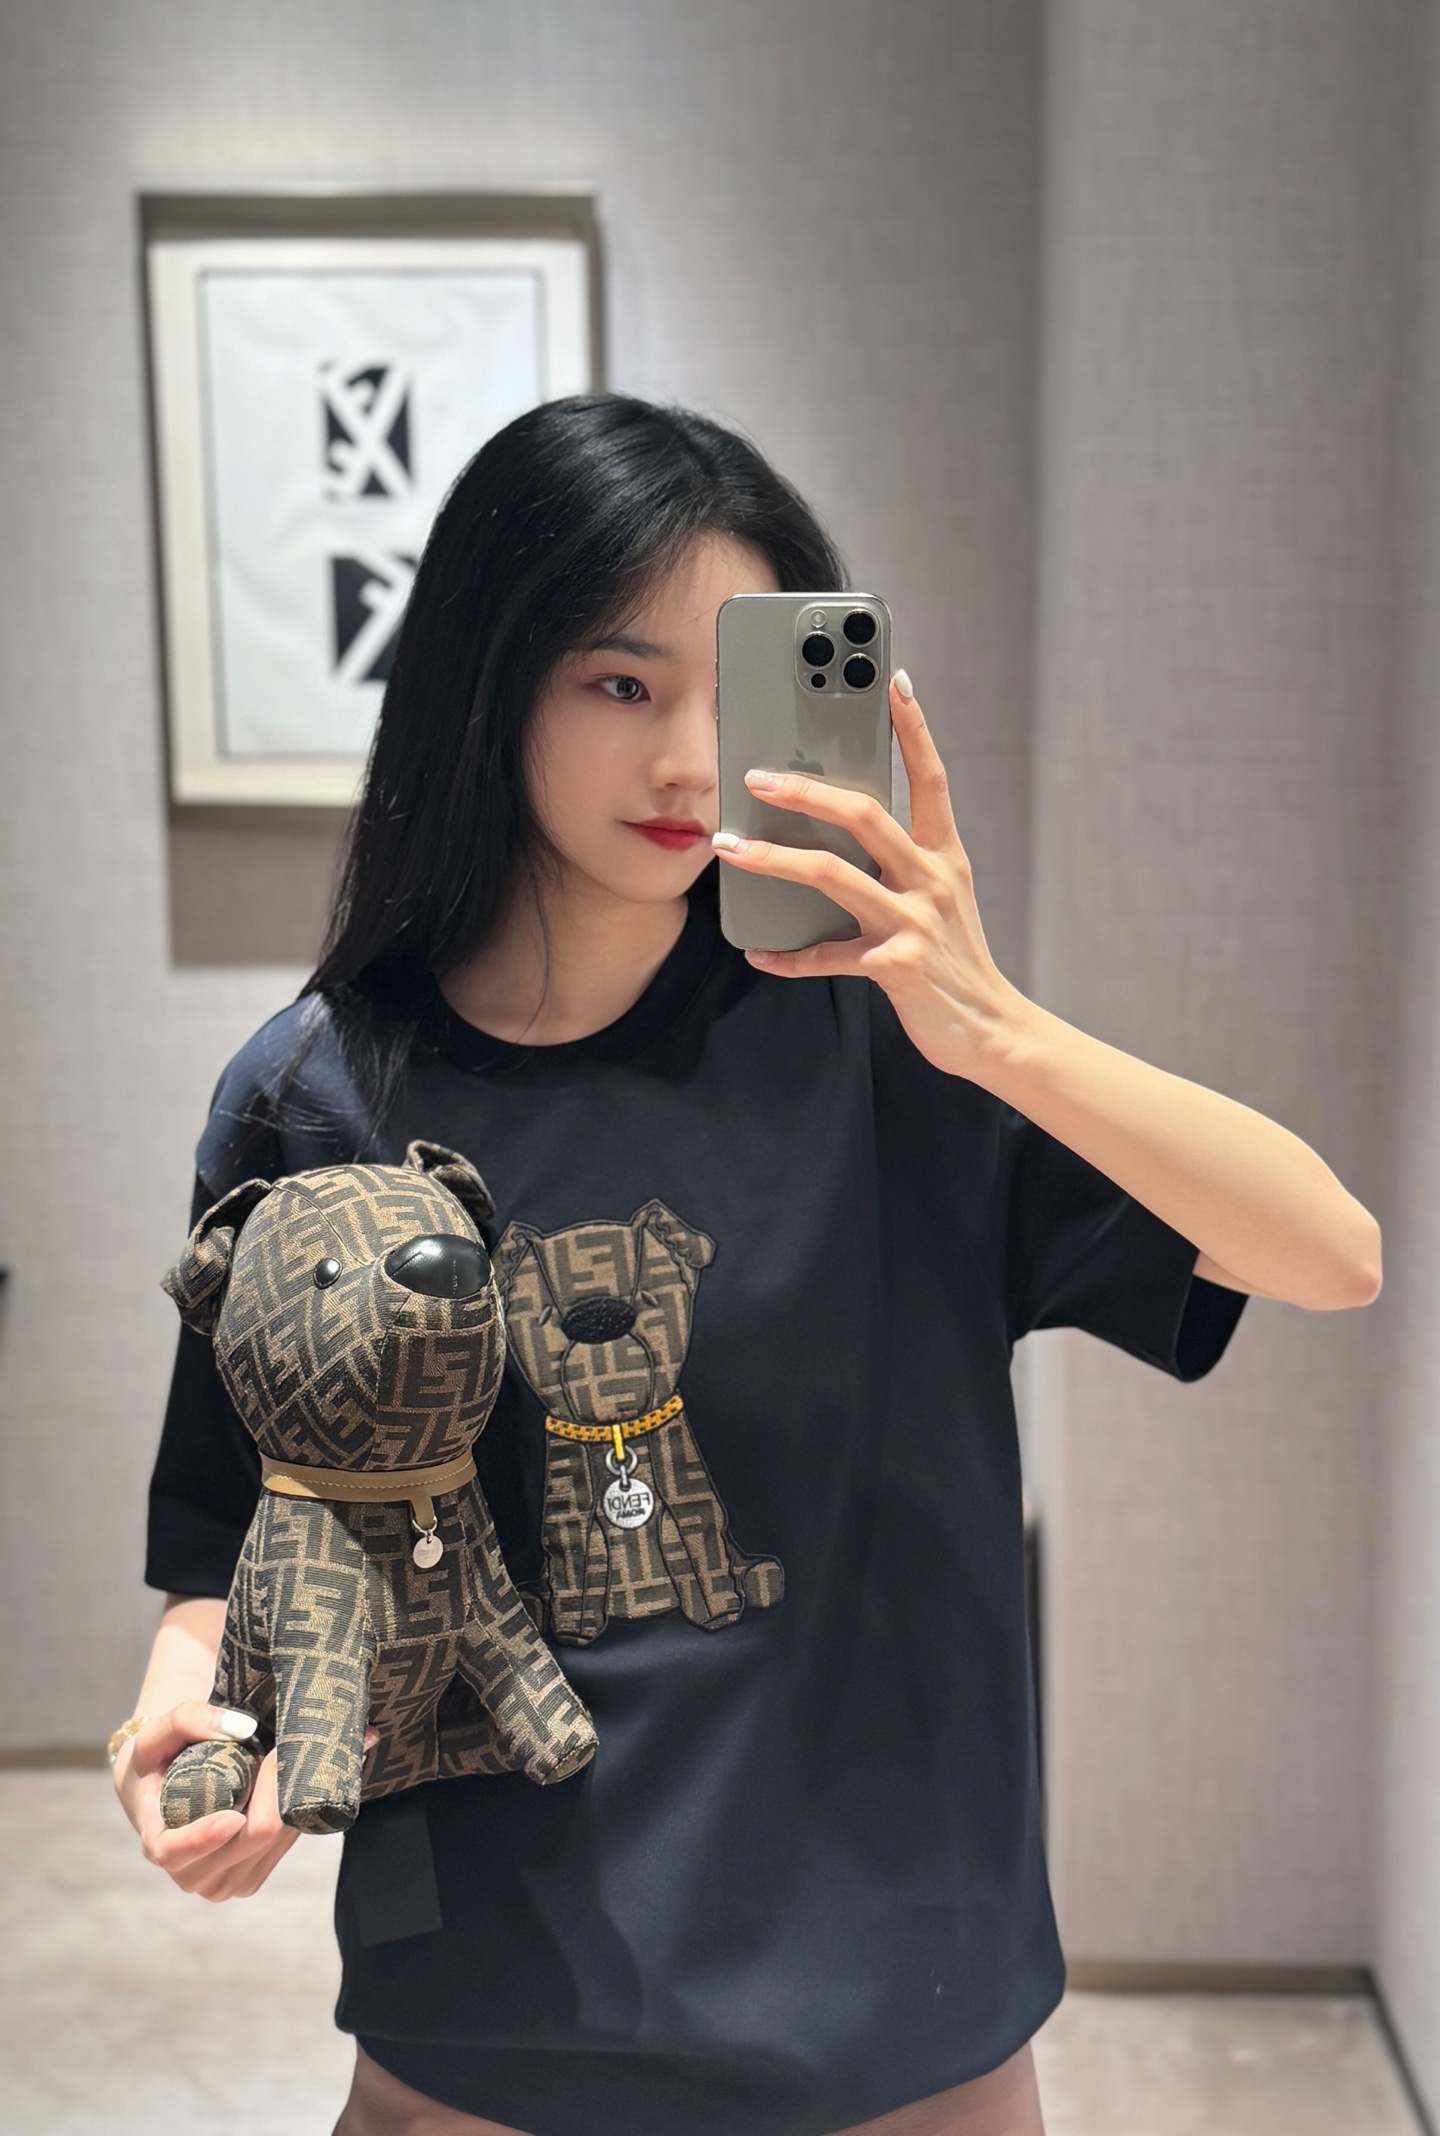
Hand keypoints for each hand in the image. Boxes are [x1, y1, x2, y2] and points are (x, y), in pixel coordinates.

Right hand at [114, 1702, 298, 1900]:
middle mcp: (188, 1873)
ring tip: (279, 1763)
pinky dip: (289, 1816)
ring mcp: (220, 1882)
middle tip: (280, 1749)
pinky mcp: (248, 1879)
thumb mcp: (157, 1732)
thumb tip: (241, 1728)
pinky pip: (280, 1849)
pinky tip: (282, 1788)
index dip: (203, 1838)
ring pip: (270, 1845)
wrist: (162, 1785)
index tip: (233, 1815)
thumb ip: (189, 1719)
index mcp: (157, 1842)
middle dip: (270, 1795)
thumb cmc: (157, 1759)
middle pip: (244, 1843)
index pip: (174, 1853)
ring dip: (283, 1802)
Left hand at [713, 672, 1021, 1081]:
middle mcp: (932, 880)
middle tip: (757, 777)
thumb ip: (902, 863)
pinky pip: (827, 955)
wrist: (992, 1029)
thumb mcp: (941, 900)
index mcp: (945, 856)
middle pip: (865, 816)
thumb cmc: (956, 960)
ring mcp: (914, 922)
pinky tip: (759, 954)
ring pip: (833, 875)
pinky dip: (788, 957)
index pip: (931, 779)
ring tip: (730, 847)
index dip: (914, 728)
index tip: (894, 680)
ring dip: (773, 859)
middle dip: (806, 791)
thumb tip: (839, 831)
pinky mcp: (896, 966)